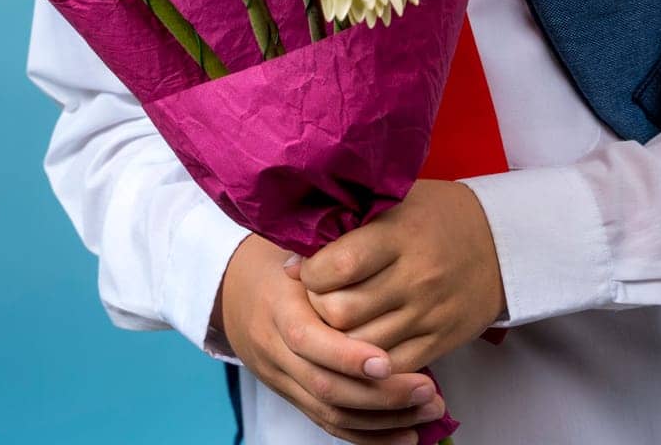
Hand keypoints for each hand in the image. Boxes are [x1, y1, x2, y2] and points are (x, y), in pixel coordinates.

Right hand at [217, 232, 453, 443]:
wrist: (231, 288)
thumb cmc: (278, 258)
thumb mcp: (297, 247)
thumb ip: (330, 254)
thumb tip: (375, 235)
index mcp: (278, 307)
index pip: (308, 341)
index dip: (347, 356)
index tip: (388, 358)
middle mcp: (276, 350)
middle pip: (326, 387)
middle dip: (380, 395)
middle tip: (428, 391)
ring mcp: (283, 378)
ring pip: (332, 414)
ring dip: (384, 419)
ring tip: (430, 411)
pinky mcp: (293, 397)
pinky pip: (330, 426)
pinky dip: (370, 437)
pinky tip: (408, 437)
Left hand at [283, 180, 505, 372]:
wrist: (501, 242)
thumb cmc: (438, 215)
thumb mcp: (398, 201)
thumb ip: (355, 220)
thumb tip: (299, 246)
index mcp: (400, 234)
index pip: (339, 264)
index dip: (310, 272)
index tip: (302, 268)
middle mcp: (415, 276)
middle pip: (343, 311)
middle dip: (317, 308)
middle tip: (314, 297)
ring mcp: (428, 313)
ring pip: (360, 346)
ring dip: (337, 338)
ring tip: (332, 320)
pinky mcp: (440, 341)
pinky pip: (390, 367)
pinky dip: (367, 361)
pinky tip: (359, 342)